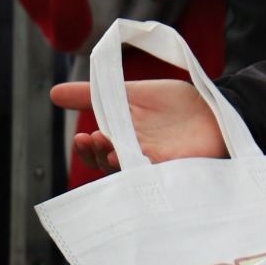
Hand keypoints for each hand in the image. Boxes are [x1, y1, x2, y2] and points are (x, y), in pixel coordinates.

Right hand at [49, 77, 224, 171]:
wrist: (212, 103)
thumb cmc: (172, 104)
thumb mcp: (129, 93)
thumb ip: (93, 95)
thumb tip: (53, 94)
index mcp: (124, 141)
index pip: (99, 155)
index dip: (87, 151)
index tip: (80, 137)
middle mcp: (139, 157)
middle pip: (112, 166)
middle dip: (100, 154)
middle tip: (95, 138)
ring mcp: (160, 163)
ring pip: (133, 171)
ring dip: (120, 161)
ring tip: (111, 148)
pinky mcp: (182, 164)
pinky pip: (162, 172)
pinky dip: (149, 167)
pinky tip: (141, 159)